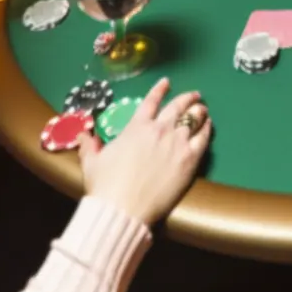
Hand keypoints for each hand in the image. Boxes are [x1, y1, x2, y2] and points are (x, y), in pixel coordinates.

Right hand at [79, 77, 210, 225]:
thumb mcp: (92, 163)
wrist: (123, 209)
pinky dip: (206, 129)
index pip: (151, 101)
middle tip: (195, 95)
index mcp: (137, 126)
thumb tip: (82, 135)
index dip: (159, 89)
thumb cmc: (105, 186)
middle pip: (178, 106)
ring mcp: (176, 142)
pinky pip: (203, 138)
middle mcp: (159, 129)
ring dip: (199, 111)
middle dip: (187, 98)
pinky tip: (208, 126)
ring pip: (193, 119)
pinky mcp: (189, 159)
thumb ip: (88, 146)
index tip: (167, 82)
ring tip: (203, 109)